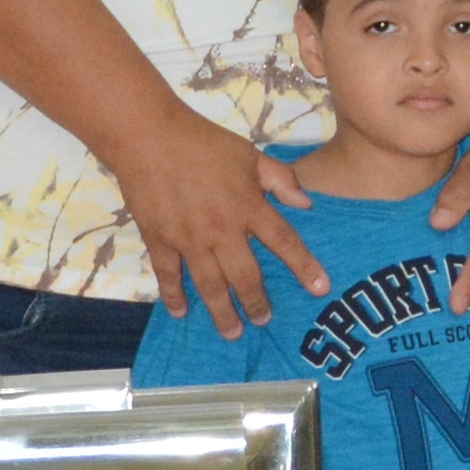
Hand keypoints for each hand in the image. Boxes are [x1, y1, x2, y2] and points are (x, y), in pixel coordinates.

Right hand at [115, 101, 323, 335]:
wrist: (148, 136)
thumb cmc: (203, 143)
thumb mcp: (250, 154)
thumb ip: (281, 180)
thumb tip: (307, 205)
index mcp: (248, 207)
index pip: (284, 242)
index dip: (304, 266)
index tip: (320, 289)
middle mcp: (222, 230)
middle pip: (246, 276)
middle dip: (257, 302)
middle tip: (264, 321)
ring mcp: (189, 238)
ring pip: (210, 285)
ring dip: (222, 311)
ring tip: (233, 333)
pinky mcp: (159, 240)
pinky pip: (169, 275)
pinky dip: (174, 296)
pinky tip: (181, 313)